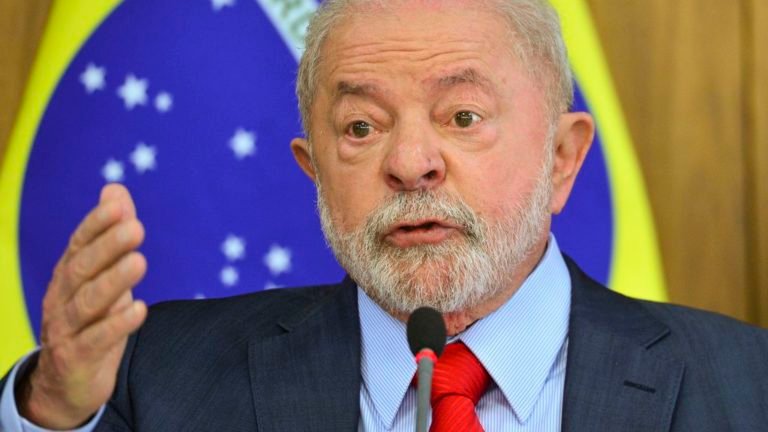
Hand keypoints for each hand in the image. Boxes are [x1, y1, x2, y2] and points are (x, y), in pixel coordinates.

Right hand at [16, 184, 147, 428]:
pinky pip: (96, 340)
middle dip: (108, 246)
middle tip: (136, 228)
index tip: (120, 205)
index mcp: (68, 275)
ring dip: (114, 281)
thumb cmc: (90, 320)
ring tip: (140, 262)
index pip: (79, 244)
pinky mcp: (77, 358)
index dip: (97, 224)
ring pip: (87, 302)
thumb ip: (111, 235)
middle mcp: (62, 297)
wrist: (66, 383)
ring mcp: (66, 329)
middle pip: (82, 268)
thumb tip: (115, 189)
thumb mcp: (102, 276)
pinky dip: (117, 324)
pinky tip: (139, 309)